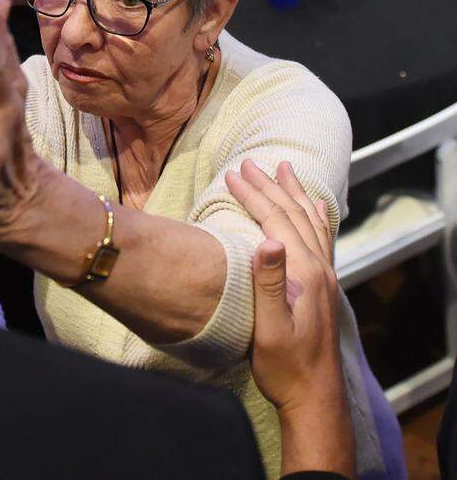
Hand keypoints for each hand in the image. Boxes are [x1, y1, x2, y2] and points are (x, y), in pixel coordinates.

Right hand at [226, 159, 353, 475]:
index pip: (276, 222)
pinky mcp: (325, 288)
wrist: (314, 396)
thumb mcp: (269, 327)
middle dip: (270, 187)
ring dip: (294, 194)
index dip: (255, 195)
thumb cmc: (285, 366)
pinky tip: (315, 209)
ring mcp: (326, 278)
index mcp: (305, 273)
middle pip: (294, 215)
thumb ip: (269, 283)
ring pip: (311, 222)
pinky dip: (316, 216)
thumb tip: (267, 241)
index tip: (233, 174)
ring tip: (284, 170)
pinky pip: (322, 239)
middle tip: (249, 163)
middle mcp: (320, 269)